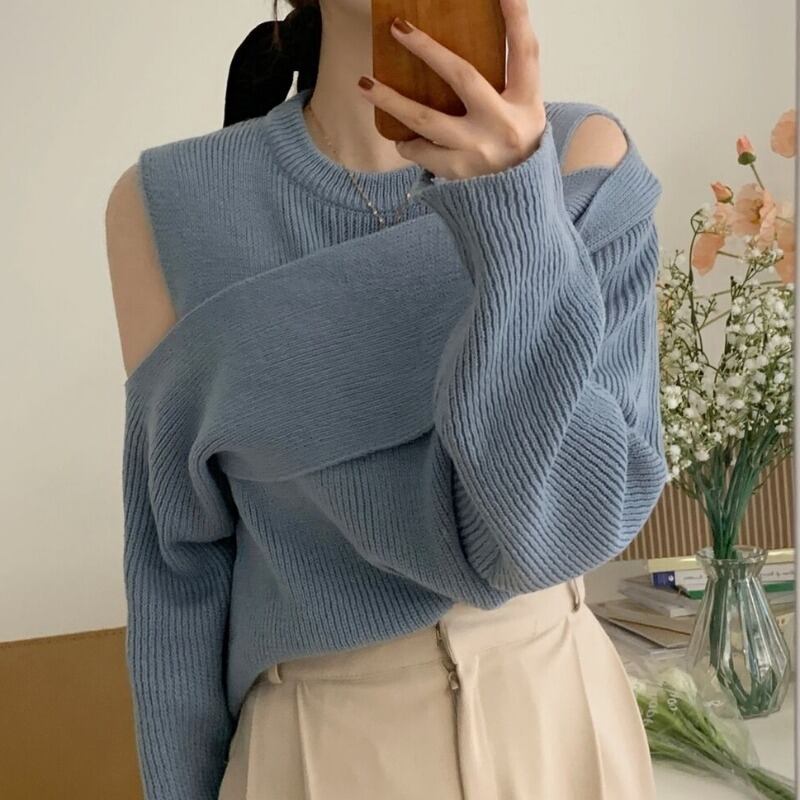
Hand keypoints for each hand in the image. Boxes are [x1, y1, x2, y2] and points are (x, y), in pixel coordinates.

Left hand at [356, 0, 545, 180]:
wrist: (515, 205)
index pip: (525, 52)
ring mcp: (478, 149)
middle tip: (398, 29)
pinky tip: (402, 140)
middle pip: (463, 76)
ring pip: (426, 119)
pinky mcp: (457, 171)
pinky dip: (408, 143)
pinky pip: (421, 150)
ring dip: (391, 101)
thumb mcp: (524, 114)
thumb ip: (504, 85)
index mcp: (526, 103)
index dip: (517, 17)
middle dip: (427, 49)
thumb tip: (459, 54)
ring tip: (365, 86)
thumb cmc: (515, 150)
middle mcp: (504, 123)